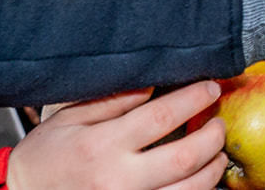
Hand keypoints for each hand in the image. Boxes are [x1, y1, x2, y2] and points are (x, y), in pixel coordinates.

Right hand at [7, 81, 224, 189]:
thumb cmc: (44, 158)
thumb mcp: (69, 119)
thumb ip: (112, 102)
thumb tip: (152, 84)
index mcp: (102, 146)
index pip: (162, 116)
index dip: (193, 98)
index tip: (210, 87)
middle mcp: (118, 180)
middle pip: (184, 157)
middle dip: (212, 136)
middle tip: (219, 122)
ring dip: (212, 170)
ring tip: (218, 153)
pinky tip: (199, 180)